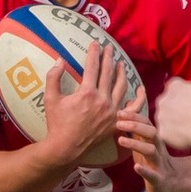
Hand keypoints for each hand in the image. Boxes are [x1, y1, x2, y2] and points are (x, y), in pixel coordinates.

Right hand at [40, 46, 130, 162]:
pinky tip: (140, 89)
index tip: (95, 44)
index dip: (94, 53)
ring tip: (120, 64)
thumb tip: (60, 60)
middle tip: (109, 48)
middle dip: (108, 58)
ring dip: (121, 73)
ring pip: (121, 87)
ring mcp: (112, 111)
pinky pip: (132, 108)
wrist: (65, 147)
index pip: (92, 67)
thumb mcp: (50, 99)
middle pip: (108, 73)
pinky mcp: (116, 122)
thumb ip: (53, 77)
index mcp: (87, 93)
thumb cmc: (57, 123)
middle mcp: (102, 100)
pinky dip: (138, 98)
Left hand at [116, 110, 182, 191]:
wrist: (171, 182)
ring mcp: (159, 164)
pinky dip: (144, 171)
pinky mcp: (158, 179)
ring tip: (120, 140)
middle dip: (136, 126)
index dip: (134, 116)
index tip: (120, 112)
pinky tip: (136, 167)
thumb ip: (136, 130)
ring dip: (136, 144)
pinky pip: (152, 174)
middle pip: (151, 133)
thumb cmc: (153, 161)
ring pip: (151, 151)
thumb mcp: (145, 143)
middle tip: (118, 124)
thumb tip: (124, 113)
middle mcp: (158, 149)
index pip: (147, 123)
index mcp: (154, 140)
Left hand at [155, 46, 190, 149]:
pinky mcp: (162, 133)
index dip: (188, 94)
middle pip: (170, 103)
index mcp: (172, 86)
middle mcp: (162, 100)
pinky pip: (167, 133)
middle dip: (179, 107)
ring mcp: (160, 117)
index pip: (177, 88)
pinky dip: (174, 134)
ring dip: (176, 120)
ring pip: (167, 118)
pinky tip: (186, 134)